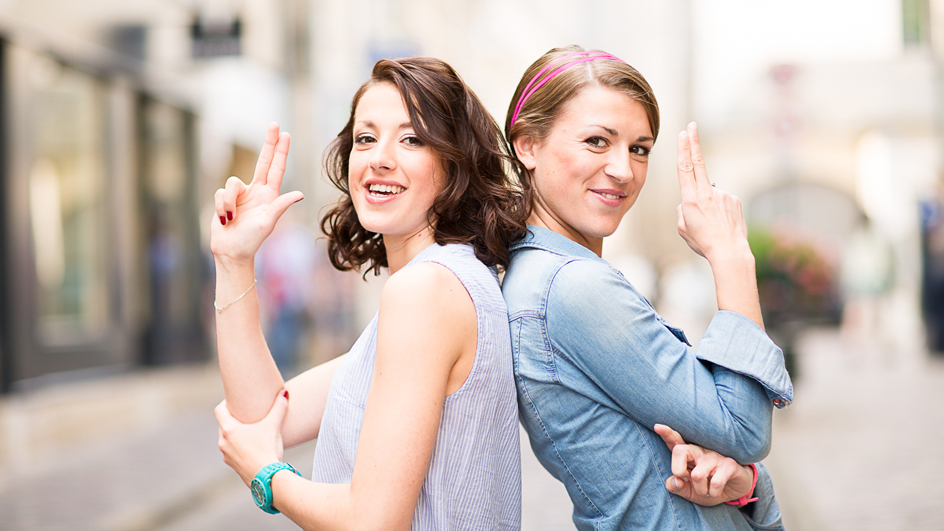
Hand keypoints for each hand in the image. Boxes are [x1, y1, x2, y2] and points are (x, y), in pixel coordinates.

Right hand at [210, 123, 303, 263]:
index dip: (280, 151)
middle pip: (262, 161)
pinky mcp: (224, 199)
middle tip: (274, 124)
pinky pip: (220, 194)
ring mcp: (240, 194)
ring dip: (229, 202)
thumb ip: (280, 205)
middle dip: (268, 143)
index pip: (276, 168)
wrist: (231, 252)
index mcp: (269, 195)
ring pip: (231, 183)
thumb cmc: (251, 240)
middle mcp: (256, 191)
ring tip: (231, 218)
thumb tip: (300, 194)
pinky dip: (221, 208)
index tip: (285, 134)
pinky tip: (224, 220)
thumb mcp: (268, 222)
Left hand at [216, 389, 288, 486]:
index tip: (234, 401)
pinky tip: (251, 448)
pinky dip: (238, 447)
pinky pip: (232, 452)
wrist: (267, 479)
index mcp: (229, 430)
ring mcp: (226, 456)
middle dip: (232, 419)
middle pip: (223, 425)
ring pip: (226, 440)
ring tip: (248, 431)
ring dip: (235, 434)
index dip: (225, 403)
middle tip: (244, 414)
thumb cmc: (267, 450)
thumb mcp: (273, 426)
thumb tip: (285, 392)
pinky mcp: (233, 466)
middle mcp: (223, 442)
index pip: (219, 411)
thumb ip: (279, 407)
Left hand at [654, 424, 754, 506]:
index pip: (675, 441)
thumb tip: (673, 482)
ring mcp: (714, 456)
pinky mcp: (729, 464)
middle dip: (677, 469)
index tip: (657, 426)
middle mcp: (699, 451)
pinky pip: (715, 482)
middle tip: (686, 479)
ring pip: (696, 475)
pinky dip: (713, 492)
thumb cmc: (709, 486)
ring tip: (706, 490)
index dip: (667, 434)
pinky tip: (717, 490)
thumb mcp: (691, 492)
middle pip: (680, 451)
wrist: (736, 489)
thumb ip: (678, 487)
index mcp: (688, 455)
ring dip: (701, 490)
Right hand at [675, 122, 749, 263]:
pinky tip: (722, 224)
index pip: (685, 168)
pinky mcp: (734, 200)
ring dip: (708, 206)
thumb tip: (690, 200)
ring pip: (710, 194)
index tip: (683, 134)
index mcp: (690, 199)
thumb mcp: (683, 227)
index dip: (684, 149)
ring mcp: (723, 195)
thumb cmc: (703, 242)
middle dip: (694, 142)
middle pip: (698, 162)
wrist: (729, 251)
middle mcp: (707, 193)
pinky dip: (720, 211)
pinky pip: (722, 202)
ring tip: (711, 226)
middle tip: (691, 126)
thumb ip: (683, 209)